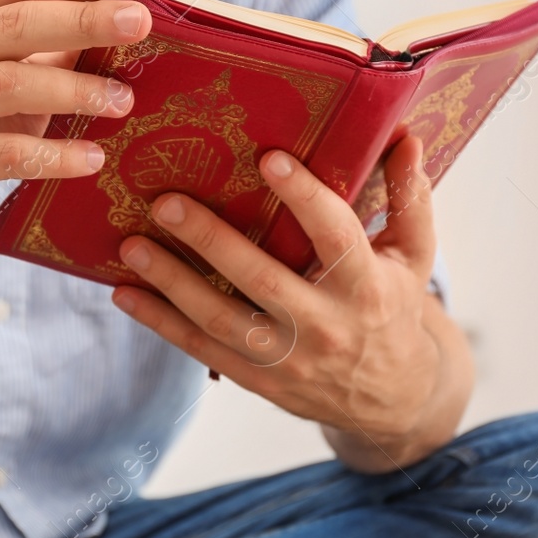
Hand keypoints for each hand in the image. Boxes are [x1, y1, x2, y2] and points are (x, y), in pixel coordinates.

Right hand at [0, 0, 150, 249]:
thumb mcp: (10, 76)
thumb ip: (53, 47)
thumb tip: (127, 18)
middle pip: (13, 24)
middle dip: (82, 19)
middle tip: (139, 23)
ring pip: (7, 84)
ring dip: (74, 91)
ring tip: (124, 101)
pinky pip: (3, 155)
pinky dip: (54, 156)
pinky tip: (92, 159)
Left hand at [111, 136, 467, 468]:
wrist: (393, 401)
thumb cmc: (395, 308)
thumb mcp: (413, 257)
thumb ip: (409, 198)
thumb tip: (406, 136)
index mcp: (367, 287)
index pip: (335, 237)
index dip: (305, 198)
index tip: (269, 158)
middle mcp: (326, 325)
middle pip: (262, 280)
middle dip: (211, 241)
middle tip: (166, 202)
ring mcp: (288, 358)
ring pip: (222, 320)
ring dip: (172, 283)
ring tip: (133, 245)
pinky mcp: (259, 380)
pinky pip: (202, 350)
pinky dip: (160, 323)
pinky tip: (124, 293)